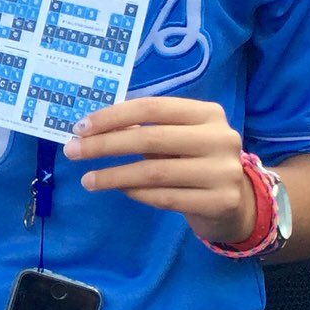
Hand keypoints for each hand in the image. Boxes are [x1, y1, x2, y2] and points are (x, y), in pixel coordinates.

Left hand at [64, 97, 253, 244]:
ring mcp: (223, 171)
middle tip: (72, 152)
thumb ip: (145, 128)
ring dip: (113, 176)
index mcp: (207, 113)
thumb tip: (91, 127)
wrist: (237, 201)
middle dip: (104, 145)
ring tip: (87, 180)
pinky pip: (165, 198)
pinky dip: (137, 193)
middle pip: (149, 138)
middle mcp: (220, 138)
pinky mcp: (219, 201)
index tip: (80, 127)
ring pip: (154, 172)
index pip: (151, 107)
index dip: (112, 116)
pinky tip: (120, 190)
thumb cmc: (195, 161)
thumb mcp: (177, 138)